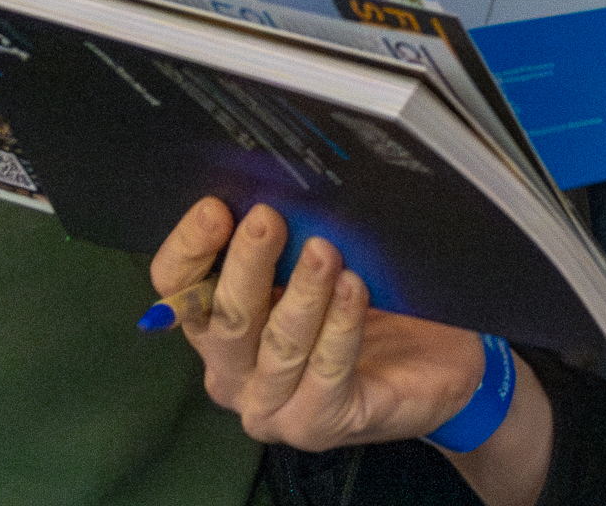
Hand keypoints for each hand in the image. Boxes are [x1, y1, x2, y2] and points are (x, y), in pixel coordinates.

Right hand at [151, 199, 548, 497]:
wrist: (428, 364)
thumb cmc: (358, 305)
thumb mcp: (311, 264)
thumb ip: (283, 237)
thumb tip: (272, 181)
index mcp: (215, 326)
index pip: (177, 287)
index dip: (189, 247)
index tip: (217, 208)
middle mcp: (231, 373)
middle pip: (224, 318)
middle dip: (247, 264)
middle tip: (270, 219)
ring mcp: (272, 406)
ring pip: (277, 346)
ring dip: (302, 294)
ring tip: (325, 252)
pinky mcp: (320, 425)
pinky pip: (326, 371)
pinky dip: (340, 327)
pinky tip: (355, 289)